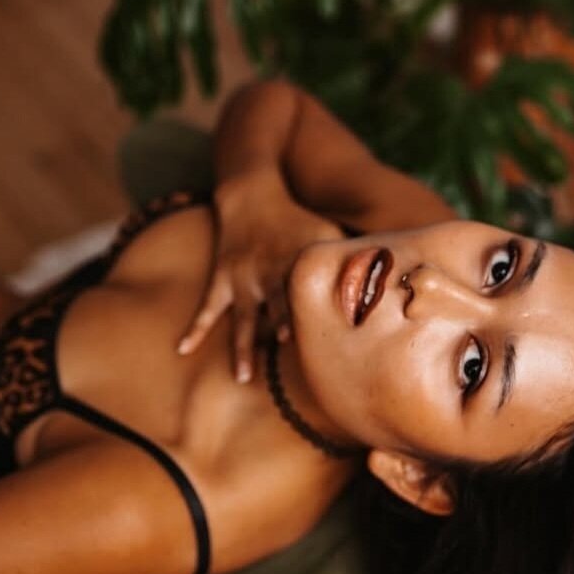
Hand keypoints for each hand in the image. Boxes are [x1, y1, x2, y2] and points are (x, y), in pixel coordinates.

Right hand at [178, 173, 344, 381]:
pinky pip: (206, 308)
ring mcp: (241, 279)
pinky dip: (194, 328)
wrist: (252, 197)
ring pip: (241, 318)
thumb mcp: (329, 232)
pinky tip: (182, 349)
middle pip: (274, 305)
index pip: (305, 292)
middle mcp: (267, 273)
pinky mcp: (221, 279)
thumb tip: (391, 283)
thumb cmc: (299, 221)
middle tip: (281, 351)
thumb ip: (354, 260)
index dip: (310, 309)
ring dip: (242, 347)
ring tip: (243, 377)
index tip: (317, 333)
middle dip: (276, 326)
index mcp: (296, 264)